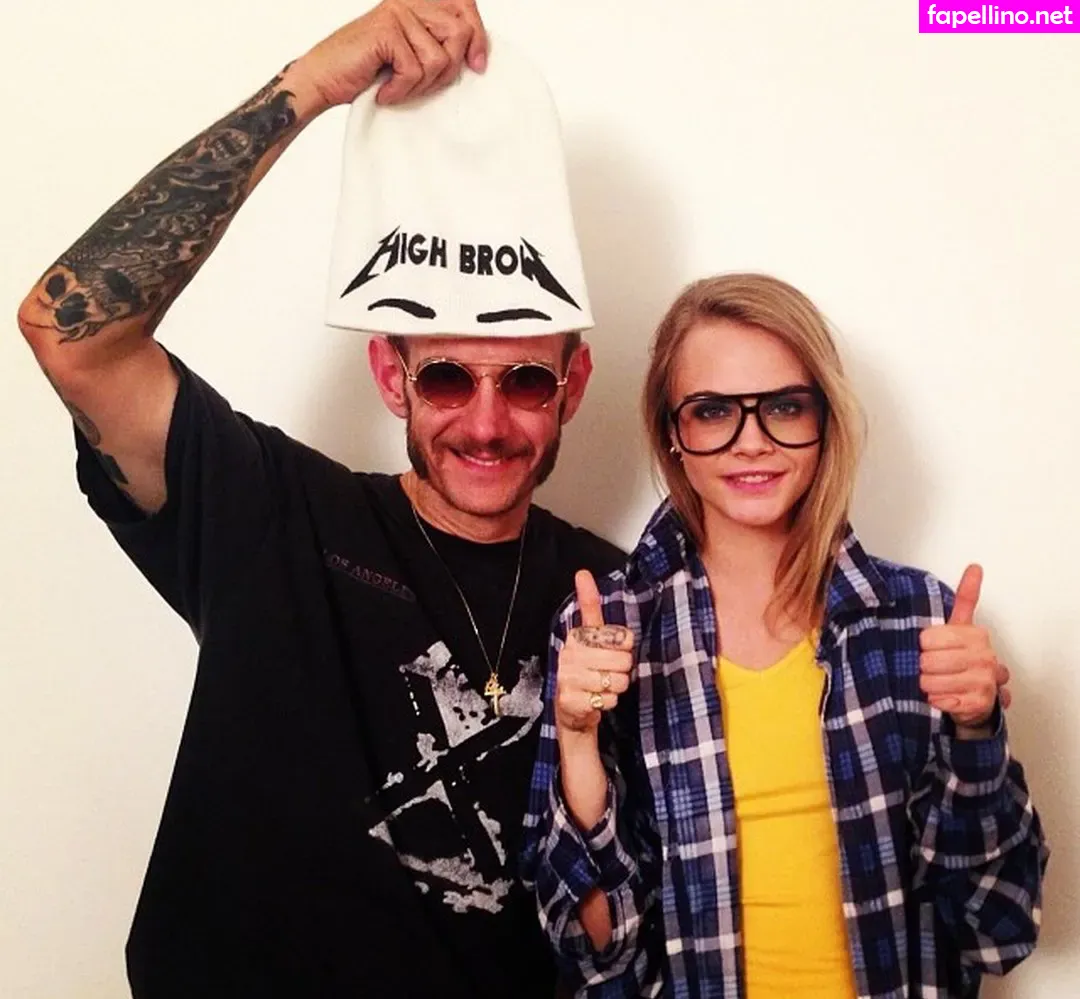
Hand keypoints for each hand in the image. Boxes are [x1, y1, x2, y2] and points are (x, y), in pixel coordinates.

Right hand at [295, 0, 487, 110]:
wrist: (324, 81)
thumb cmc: (365, 74)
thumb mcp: (412, 60)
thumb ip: (439, 48)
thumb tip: (477, 57)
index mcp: (417, 5)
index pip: (464, 8)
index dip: (478, 37)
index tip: (478, 65)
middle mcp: (408, 3)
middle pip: (460, 33)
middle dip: (448, 71)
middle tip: (421, 86)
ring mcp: (397, 13)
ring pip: (440, 58)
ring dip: (421, 85)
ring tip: (399, 88)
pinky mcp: (386, 30)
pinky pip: (416, 70)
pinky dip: (401, 90)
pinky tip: (384, 91)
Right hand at [555, 571, 634, 734]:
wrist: (571, 709)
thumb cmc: (586, 669)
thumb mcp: (590, 637)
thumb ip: (590, 606)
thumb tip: (582, 573)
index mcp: (577, 636)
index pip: (619, 636)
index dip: (625, 647)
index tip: (615, 650)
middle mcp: (569, 654)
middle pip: (622, 660)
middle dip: (622, 670)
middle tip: (609, 673)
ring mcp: (567, 677)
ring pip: (615, 681)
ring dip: (615, 688)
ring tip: (602, 687)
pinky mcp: (569, 700)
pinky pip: (606, 700)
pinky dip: (607, 703)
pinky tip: (596, 700)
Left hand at [919, 564, 1011, 733]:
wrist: (977, 699)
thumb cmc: (960, 660)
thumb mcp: (959, 628)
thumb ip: (966, 598)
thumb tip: (976, 567)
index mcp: (976, 635)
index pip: (928, 639)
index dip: (922, 645)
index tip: (929, 647)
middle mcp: (985, 657)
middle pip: (928, 662)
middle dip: (922, 668)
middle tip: (932, 669)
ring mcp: (985, 681)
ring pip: (932, 682)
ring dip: (928, 686)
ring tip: (938, 683)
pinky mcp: (981, 704)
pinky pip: (941, 701)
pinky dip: (936, 702)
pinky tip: (945, 698)